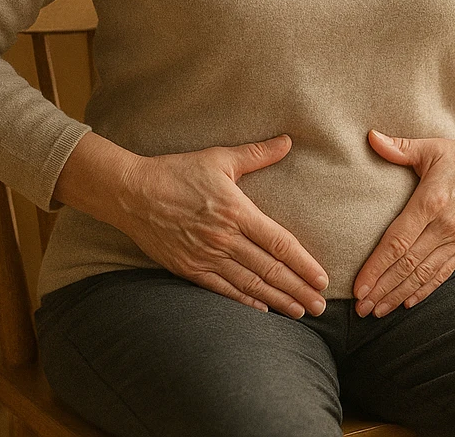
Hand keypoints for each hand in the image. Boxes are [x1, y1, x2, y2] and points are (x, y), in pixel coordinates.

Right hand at [115, 134, 329, 318]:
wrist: (132, 193)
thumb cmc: (177, 172)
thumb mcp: (219, 158)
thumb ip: (256, 154)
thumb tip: (287, 141)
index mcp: (237, 211)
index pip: (280, 243)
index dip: (304, 264)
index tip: (322, 279)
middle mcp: (224, 238)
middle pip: (270, 269)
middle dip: (299, 289)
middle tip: (321, 307)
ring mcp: (206, 256)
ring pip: (250, 284)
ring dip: (278, 300)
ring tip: (299, 313)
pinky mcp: (188, 268)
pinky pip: (222, 290)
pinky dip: (244, 301)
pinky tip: (262, 310)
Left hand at [351, 115, 454, 317]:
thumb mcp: (431, 148)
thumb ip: (399, 148)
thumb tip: (370, 136)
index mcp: (431, 202)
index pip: (398, 242)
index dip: (376, 267)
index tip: (358, 286)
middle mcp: (445, 226)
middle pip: (407, 265)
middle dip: (382, 289)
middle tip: (359, 308)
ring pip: (423, 274)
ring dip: (398, 295)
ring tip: (376, 311)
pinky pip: (443, 274)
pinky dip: (424, 290)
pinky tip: (407, 303)